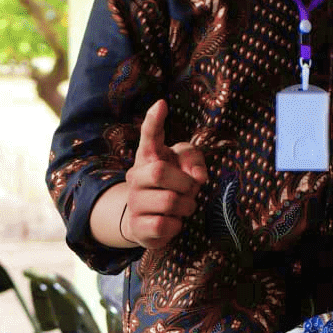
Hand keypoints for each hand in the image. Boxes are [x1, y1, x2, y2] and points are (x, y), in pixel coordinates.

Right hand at [122, 99, 207, 249]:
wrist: (146, 221)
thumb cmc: (171, 186)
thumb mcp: (185, 168)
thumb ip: (194, 162)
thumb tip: (198, 177)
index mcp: (149, 157)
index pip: (149, 135)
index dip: (154, 121)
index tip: (161, 104)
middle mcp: (136, 177)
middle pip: (159, 172)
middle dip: (184, 183)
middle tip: (191, 190)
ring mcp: (134, 203)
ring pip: (168, 202)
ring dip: (186, 207)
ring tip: (183, 207)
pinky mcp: (137, 227)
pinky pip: (163, 226)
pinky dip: (176, 226)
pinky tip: (172, 223)